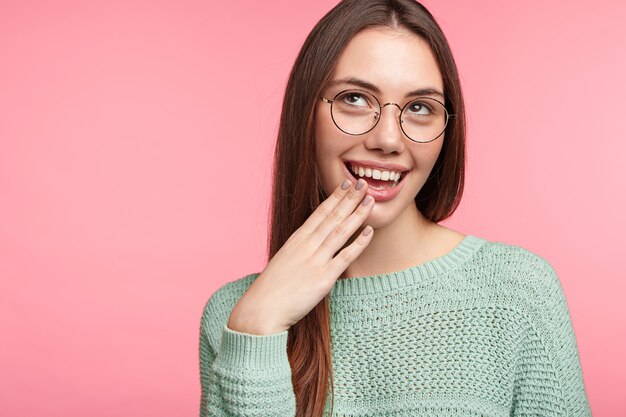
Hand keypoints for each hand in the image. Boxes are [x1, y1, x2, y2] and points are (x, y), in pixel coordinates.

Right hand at [227, 177, 374, 334]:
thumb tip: (312, 245)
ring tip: (370, 200)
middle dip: (349, 199)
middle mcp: (306, 246)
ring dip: (357, 214)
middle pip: (332, 217)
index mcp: (296, 240)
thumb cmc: (272, 288)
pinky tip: (369, 231)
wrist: (262, 309)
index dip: (335, 196)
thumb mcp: (284, 261)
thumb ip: (300, 251)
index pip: (320, 212)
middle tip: (363, 183)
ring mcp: (316, 261)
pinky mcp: (324, 278)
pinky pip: (345, 257)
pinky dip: (358, 243)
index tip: (346, 183)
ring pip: (340, 232)